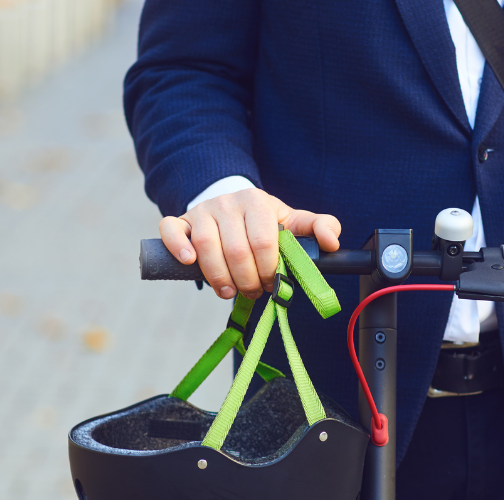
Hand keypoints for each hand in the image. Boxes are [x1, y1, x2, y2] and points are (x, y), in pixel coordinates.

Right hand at [159, 188, 341, 299]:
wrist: (231, 205)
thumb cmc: (264, 222)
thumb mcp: (292, 222)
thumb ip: (318, 228)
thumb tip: (332, 243)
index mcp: (257, 202)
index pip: (263, 242)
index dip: (268, 270)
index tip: (271, 284)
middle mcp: (227, 203)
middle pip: (235, 250)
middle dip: (247, 280)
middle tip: (253, 292)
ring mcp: (201, 212)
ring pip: (206, 247)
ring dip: (219, 277)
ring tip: (229, 291)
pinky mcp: (180, 221)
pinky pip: (171, 230)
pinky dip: (177, 247)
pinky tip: (189, 263)